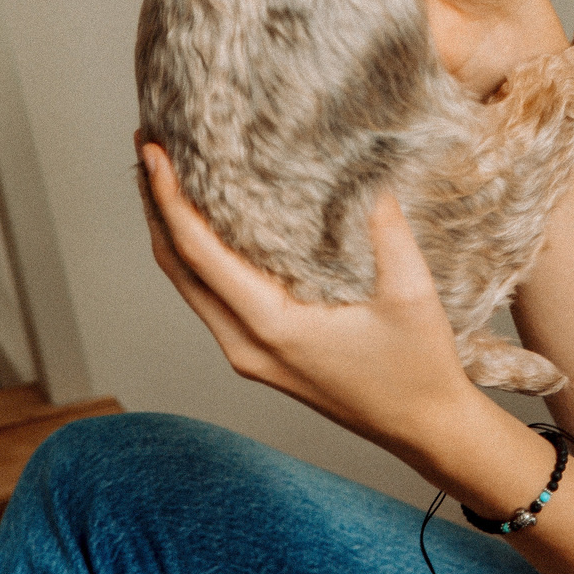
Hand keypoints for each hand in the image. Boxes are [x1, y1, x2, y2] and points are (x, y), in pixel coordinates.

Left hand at [138, 142, 476, 456]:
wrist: (424, 428)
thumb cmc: (419, 367)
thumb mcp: (411, 290)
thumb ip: (384, 226)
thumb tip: (362, 167)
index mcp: (272, 327)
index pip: (198, 253)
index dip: (170, 199)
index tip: (155, 151)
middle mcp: (246, 345)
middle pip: (176, 268)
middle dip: (156, 205)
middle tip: (149, 146)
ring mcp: (247, 355)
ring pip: (188, 285)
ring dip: (171, 230)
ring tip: (167, 175)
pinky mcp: (258, 356)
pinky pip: (210, 298)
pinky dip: (196, 256)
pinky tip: (207, 224)